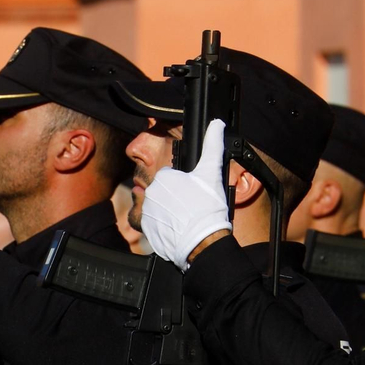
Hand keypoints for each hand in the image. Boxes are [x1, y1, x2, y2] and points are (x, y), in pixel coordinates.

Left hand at [140, 118, 232, 268]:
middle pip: (163, 192)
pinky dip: (163, 227)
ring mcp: (147, 212)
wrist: (202, 240)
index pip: (170, 176)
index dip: (183, 184)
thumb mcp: (212, 172)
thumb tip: (217, 124)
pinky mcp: (147, 230)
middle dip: (175, 197)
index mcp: (163, 177)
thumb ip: (213, 145)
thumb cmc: (208, 207)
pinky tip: (177, 228)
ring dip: (168, 212)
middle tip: (191, 206)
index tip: (193, 193)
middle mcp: (150, 193)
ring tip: (185, 218)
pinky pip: (153, 224)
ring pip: (158, 208)